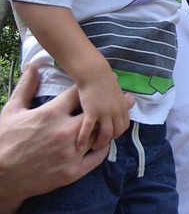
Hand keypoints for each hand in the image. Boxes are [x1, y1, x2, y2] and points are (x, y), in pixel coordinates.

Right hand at [0, 65, 133, 211]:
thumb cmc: (5, 141)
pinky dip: (103, 148)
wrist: (0, 177)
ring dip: (107, 126)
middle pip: (96, 113)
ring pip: (99, 134)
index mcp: (51, 114)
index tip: (103, 80)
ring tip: (117, 118)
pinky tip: (104, 141)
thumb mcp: (12, 111)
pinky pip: (97, 157)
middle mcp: (64, 132)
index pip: (78, 93)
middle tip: (122, 97)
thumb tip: (33, 65)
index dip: (91, 85)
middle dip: (108, 104)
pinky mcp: (73, 171)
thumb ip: (26, 87)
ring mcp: (70, 153)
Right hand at [77, 69, 130, 149]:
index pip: (124, 126)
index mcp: (123, 107)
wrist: (95, 73)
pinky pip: (89, 129)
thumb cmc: (102, 81)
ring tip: (92, 147)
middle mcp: (117, 111)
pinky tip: (79, 145)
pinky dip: (84, 138)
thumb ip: (117, 103)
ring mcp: (105, 112)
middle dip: (108, 140)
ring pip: (106, 134)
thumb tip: (121, 107)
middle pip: (116, 132)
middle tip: (100, 144)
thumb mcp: (115, 93)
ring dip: (99, 143)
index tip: (108, 136)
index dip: (116, 133)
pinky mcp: (93, 112)